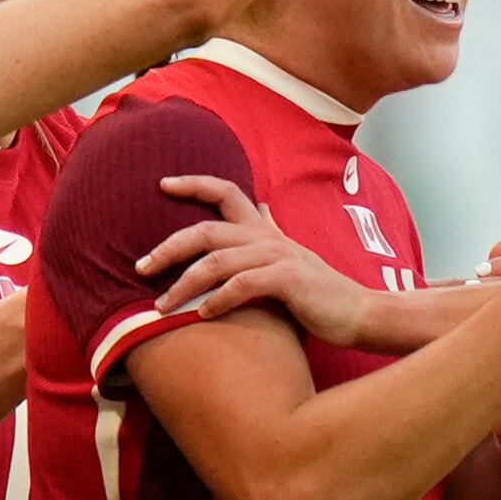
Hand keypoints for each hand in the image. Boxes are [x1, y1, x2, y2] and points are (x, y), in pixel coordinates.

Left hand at [140, 176, 386, 343]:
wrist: (360, 312)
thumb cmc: (320, 292)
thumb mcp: (291, 255)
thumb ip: (271, 231)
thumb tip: (259, 205)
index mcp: (265, 230)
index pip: (226, 191)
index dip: (193, 183)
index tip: (163, 184)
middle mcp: (268, 237)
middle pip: (206, 230)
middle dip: (168, 247)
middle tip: (141, 267)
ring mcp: (278, 257)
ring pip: (217, 262)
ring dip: (184, 284)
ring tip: (162, 305)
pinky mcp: (288, 281)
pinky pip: (242, 286)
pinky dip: (218, 300)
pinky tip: (202, 316)